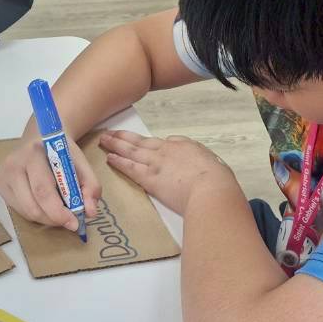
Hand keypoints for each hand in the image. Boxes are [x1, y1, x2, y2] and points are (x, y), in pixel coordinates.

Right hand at [0, 134, 101, 231]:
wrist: (39, 137)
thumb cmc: (60, 152)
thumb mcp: (81, 163)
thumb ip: (90, 186)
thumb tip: (90, 212)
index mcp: (33, 153)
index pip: (43, 189)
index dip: (58, 211)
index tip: (74, 222)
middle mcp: (13, 164)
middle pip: (32, 205)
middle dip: (54, 219)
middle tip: (70, 223)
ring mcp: (3, 176)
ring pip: (26, 212)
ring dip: (46, 218)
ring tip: (60, 211)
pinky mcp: (0, 186)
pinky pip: (20, 211)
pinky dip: (37, 214)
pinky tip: (46, 205)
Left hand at [101, 130, 237, 215]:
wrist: (210, 189)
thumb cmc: (218, 181)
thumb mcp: (216, 165)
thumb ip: (204, 164)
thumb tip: (204, 166)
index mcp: (185, 147)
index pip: (166, 142)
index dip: (154, 145)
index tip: (146, 144)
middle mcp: (168, 151)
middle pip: (142, 142)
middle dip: (126, 137)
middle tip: (111, 133)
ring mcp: (157, 163)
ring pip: (132, 151)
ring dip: (116, 145)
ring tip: (104, 140)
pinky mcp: (149, 178)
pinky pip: (130, 167)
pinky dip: (118, 161)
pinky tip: (109, 158)